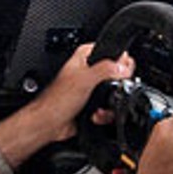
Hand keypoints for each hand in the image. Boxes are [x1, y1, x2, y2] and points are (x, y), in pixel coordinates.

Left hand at [10, 43, 133, 146]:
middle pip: (109, 72)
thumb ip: (105, 70)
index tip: (123, 61)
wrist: (49, 124)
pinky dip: (104, 114)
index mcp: (80, 62)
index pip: (100, 48)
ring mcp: (87, 92)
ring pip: (109, 92)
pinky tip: (98, 114)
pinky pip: (105, 108)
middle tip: (117, 85)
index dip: (113, 53)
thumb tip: (123, 67)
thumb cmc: (56, 101)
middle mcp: (84, 75)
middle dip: (116, 82)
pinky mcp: (90, 107)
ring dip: (110, 101)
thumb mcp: (85, 80)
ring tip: (104, 104)